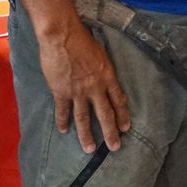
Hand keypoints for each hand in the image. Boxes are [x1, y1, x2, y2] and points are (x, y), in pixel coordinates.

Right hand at [37, 17, 130, 152]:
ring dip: (86, 135)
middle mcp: (95, 87)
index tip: (125, 127)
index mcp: (107, 76)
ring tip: (89, 149)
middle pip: (105, 114)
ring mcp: (78, 91)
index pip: (118, 99)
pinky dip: (63, 122)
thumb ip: (102, 69)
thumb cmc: (82, 39)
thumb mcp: (100, 53)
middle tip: (114, 147)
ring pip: (84, 118)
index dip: (122, 114)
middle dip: (110, 132)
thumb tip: (101, 78)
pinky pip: (63, 111)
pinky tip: (64, 131)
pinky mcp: (61, 92)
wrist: (62, 36)